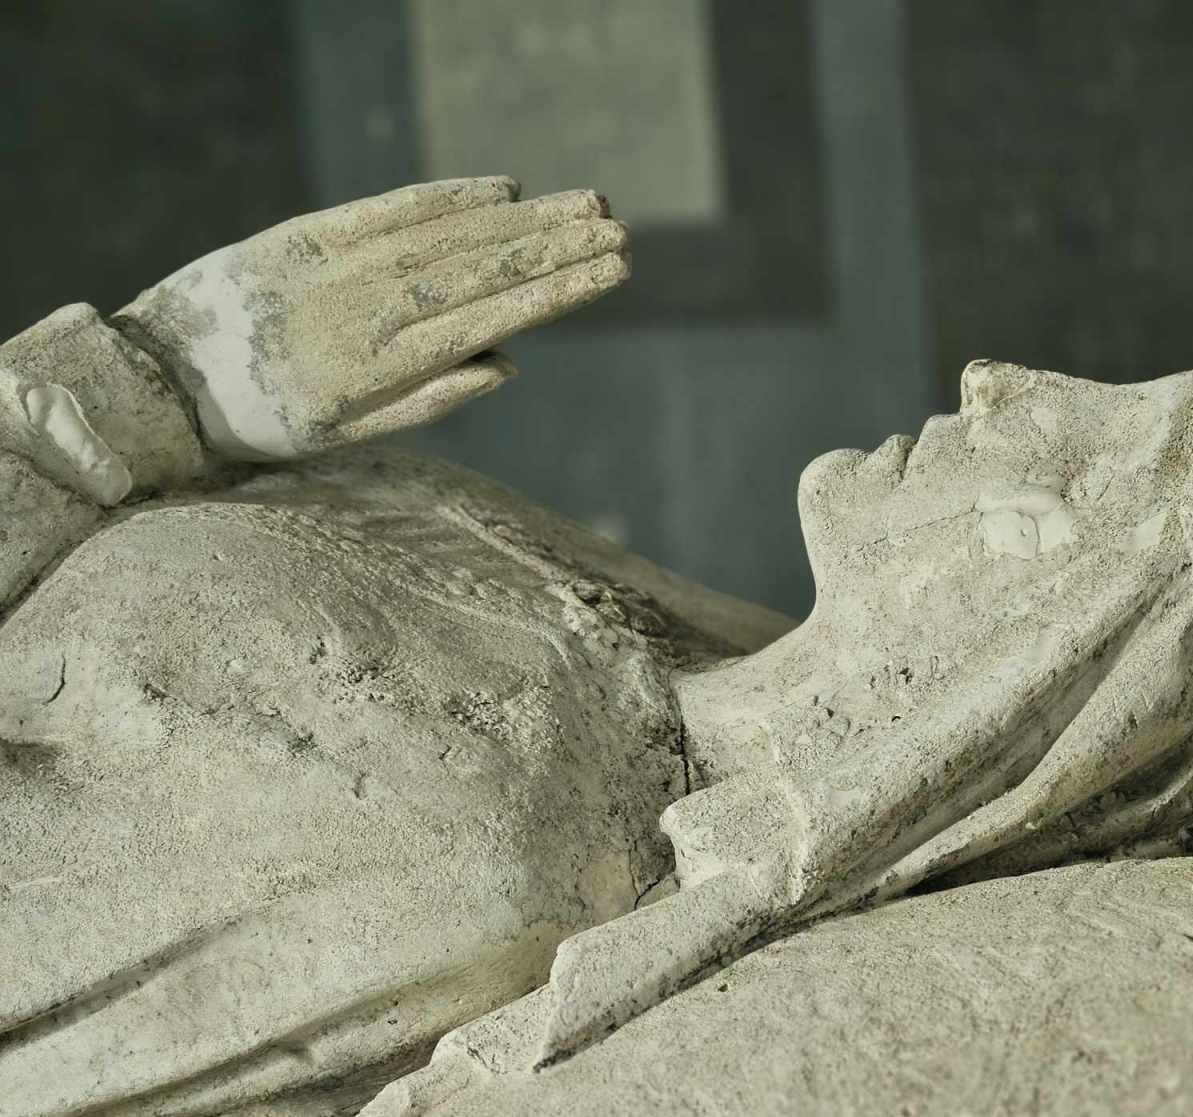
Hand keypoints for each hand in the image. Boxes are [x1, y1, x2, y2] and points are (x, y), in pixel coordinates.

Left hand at [113, 177, 628, 460]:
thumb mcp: (345, 437)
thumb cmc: (262, 422)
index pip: (491, 317)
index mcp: (380, 366)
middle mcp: (368, 307)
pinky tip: (502, 189)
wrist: (159, 379)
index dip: (557, 291)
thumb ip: (428, 401)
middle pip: (481, 269)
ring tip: (582, 206)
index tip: (613, 271)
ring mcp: (339, 264)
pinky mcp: (310, 233)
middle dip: (557, 248)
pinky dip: (450, 196)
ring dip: (521, 219)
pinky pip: (394, 209)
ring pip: (448, 236)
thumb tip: (508, 363)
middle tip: (620, 230)